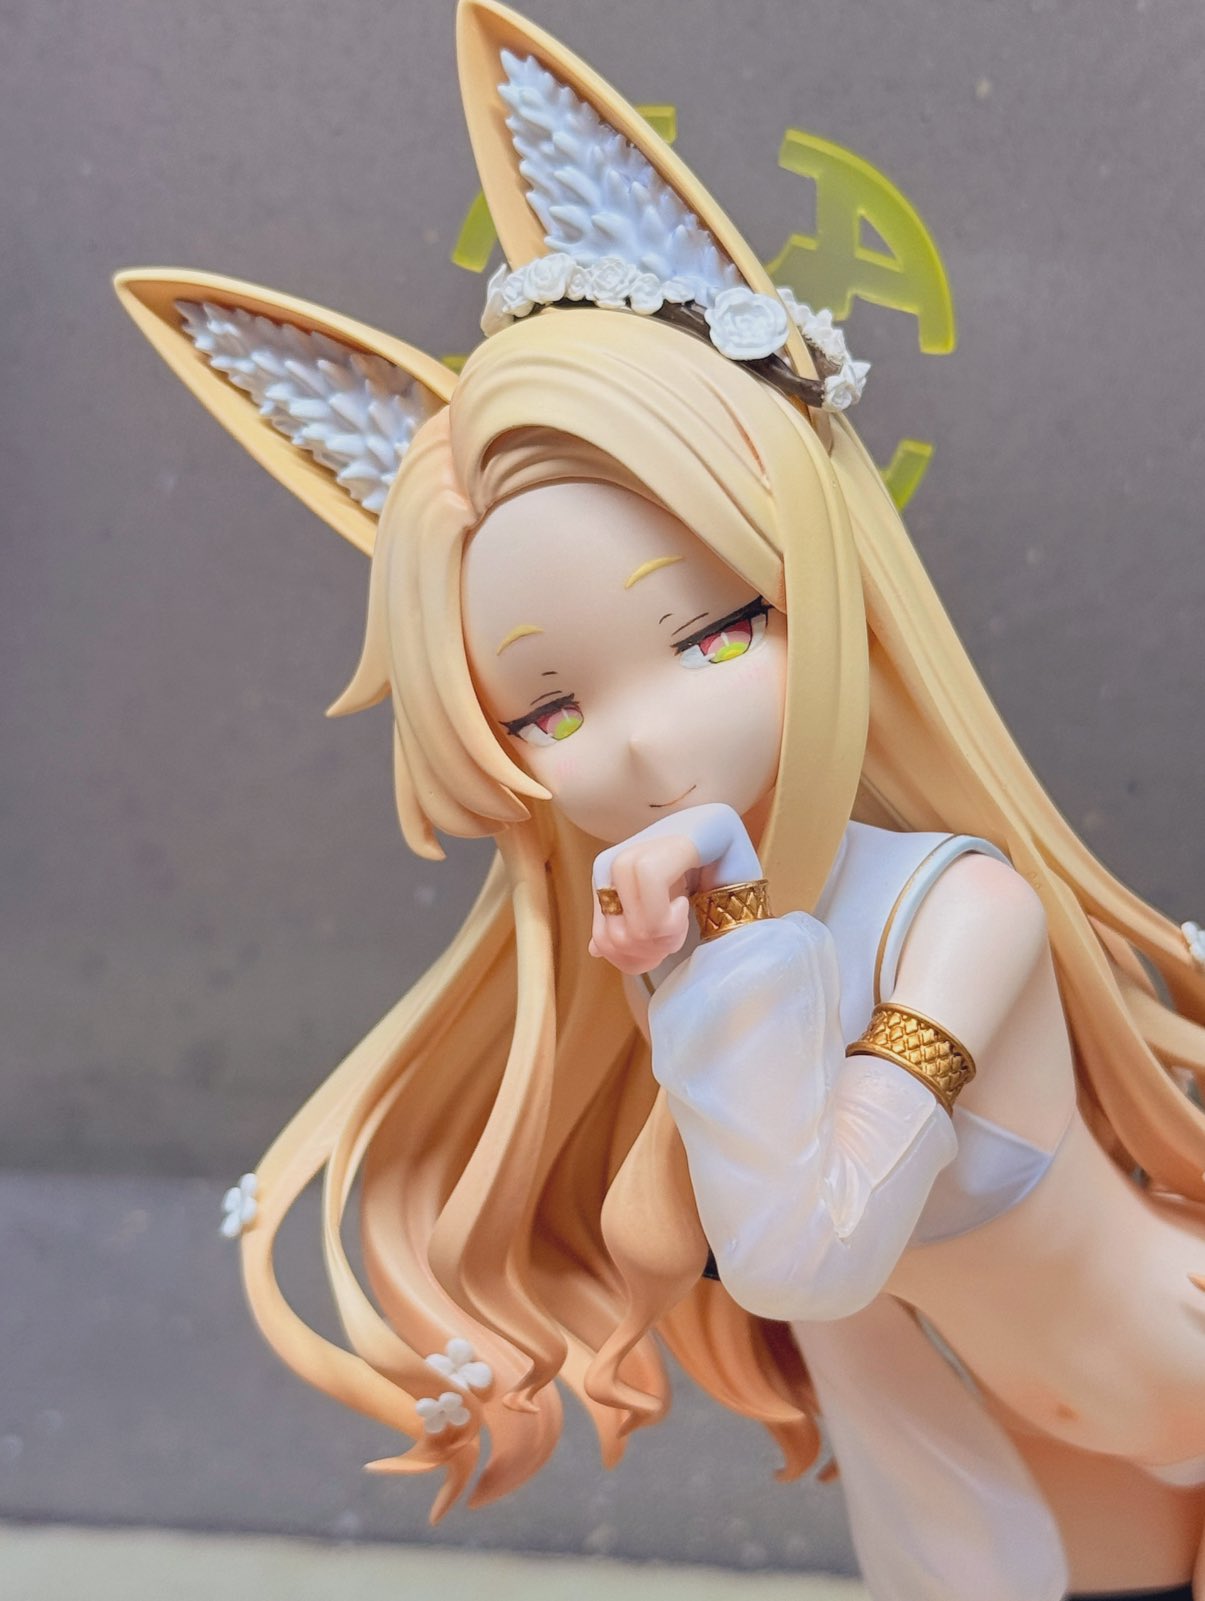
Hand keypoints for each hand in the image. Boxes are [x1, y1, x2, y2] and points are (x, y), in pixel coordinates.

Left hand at [589, 832, 700, 974]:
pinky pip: (650, 886)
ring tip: (683, 914)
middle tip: (676, 936)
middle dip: (651, 951)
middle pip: (615, 937)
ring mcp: (637, 847)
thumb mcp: (660, 909)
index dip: (632, 962)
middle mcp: (612, 858)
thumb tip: (595, 949)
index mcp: (606, 877)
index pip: (603, 938)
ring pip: (632, 921)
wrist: (735, 846)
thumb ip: (630, 925)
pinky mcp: (669, 841)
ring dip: (665, 934)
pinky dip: (671, 912)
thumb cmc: (702, 881)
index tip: (660, 955)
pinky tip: (685, 901)